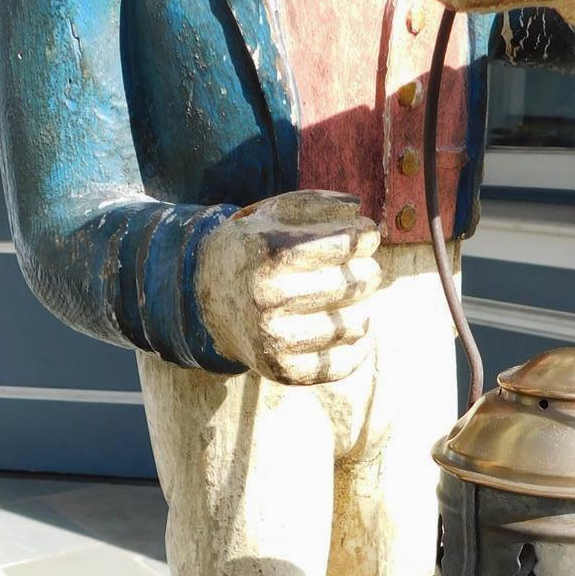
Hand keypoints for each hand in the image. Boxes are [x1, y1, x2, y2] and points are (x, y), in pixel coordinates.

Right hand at [195, 191, 380, 384]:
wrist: (207, 299)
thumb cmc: (253, 250)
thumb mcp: (273, 214)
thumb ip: (317, 204)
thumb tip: (360, 212)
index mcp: (268, 253)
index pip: (343, 244)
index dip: (364, 237)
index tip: (366, 236)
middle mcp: (269, 298)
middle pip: (353, 284)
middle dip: (367, 270)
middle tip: (362, 267)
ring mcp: (275, 340)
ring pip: (355, 324)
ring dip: (364, 307)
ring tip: (352, 298)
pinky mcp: (284, 371)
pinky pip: (343, 364)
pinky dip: (357, 346)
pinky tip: (352, 327)